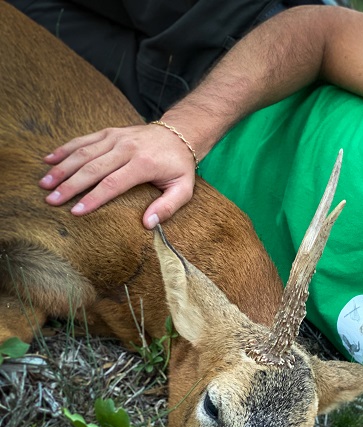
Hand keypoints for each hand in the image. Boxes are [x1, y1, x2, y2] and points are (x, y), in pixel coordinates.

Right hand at [39, 123, 197, 228]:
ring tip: (44, 184)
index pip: (113, 183)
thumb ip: (168, 207)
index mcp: (144, 164)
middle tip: (51, 200)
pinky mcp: (109, 132)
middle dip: (69, 185)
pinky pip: (83, 140)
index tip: (76, 212)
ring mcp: (116, 138)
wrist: (179, 134)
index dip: (94, 198)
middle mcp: (127, 148)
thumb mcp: (183, 189)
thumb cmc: (179, 166)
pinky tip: (48, 159)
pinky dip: (64, 149)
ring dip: (61, 168)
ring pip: (83, 153)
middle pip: (92, 168)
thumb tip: (148, 224)